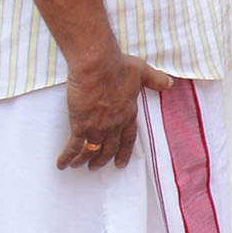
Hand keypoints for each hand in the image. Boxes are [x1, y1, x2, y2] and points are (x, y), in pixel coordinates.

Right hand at [59, 52, 175, 169]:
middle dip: (102, 159)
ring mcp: (98, 127)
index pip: (129, 138)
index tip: (121, 163)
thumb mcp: (142, 72)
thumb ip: (155, 79)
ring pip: (91, 151)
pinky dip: (67, 157)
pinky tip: (61, 164)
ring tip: (78, 166)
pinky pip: (73, 147)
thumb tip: (170, 83)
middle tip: (96, 166)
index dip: (124, 151)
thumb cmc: (118, 66)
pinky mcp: (81, 125)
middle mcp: (114, 124)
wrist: (97, 66)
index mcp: (128, 113)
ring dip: (85, 160)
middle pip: (109, 148)